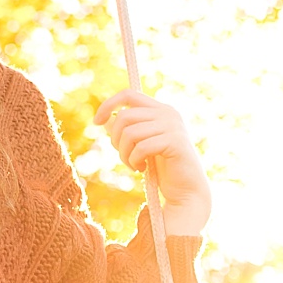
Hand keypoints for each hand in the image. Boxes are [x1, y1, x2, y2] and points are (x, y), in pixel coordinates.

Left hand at [93, 89, 211, 236]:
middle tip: (124, 155)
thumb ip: (127, 129)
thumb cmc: (161, 166)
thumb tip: (104, 119)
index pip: (129, 94)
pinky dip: (134, 161)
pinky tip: (141, 168)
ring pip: (129, 132)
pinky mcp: (175, 142)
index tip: (97, 122)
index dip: (108, 105)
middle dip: (116, 139)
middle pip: (124, 116)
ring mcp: (173, 126)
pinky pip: (141, 147)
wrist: (186, 188)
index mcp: (160, 109)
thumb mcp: (140, 143)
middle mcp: (168, 113)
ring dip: (124, 153)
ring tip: (134, 164)